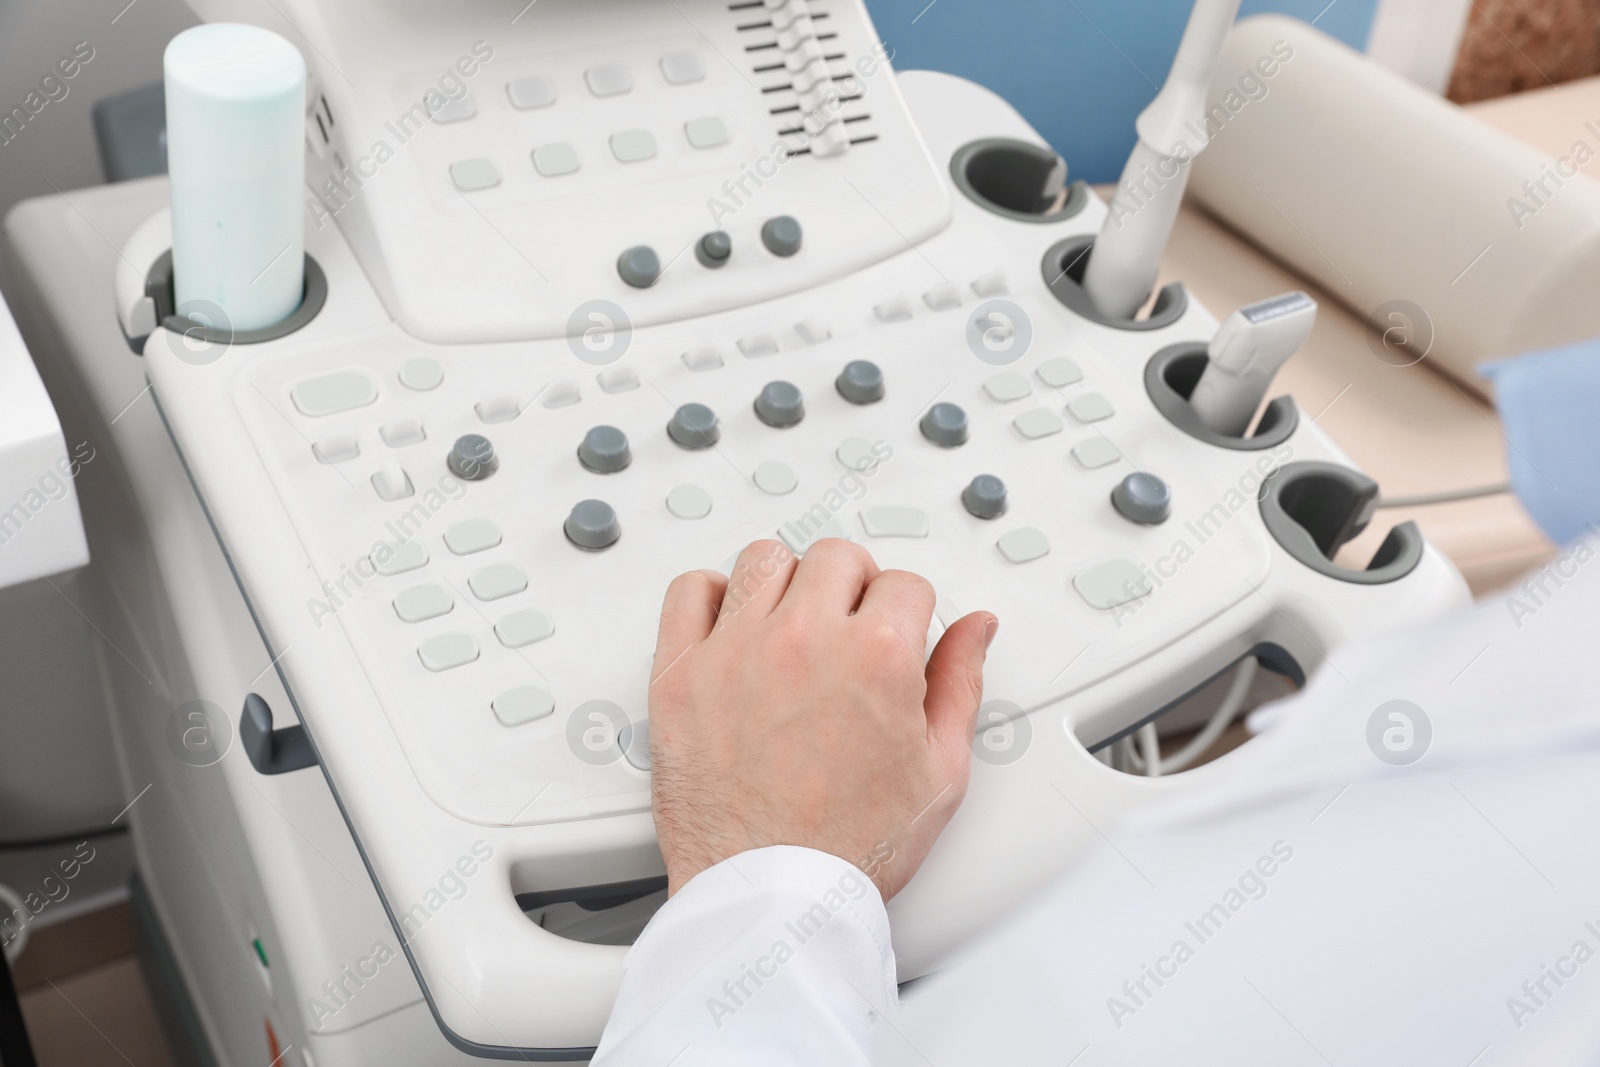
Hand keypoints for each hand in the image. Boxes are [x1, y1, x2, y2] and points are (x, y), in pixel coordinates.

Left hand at [647, 538, 996, 900]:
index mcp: (876, 656)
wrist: (772, 895)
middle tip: (852, 631)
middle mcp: (804, 640)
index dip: (907, 613)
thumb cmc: (850, 848)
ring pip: (766, 560)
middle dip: (855, 587)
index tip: (896, 635)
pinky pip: (690, 591)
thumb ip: (960, 683)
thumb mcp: (940, 771)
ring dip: (788, 583)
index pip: (904, 582)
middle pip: (837, 557)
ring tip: (794, 625)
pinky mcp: (681, 674)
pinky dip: (711, 597)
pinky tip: (732, 626)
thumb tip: (975, 629)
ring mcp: (736, 652)